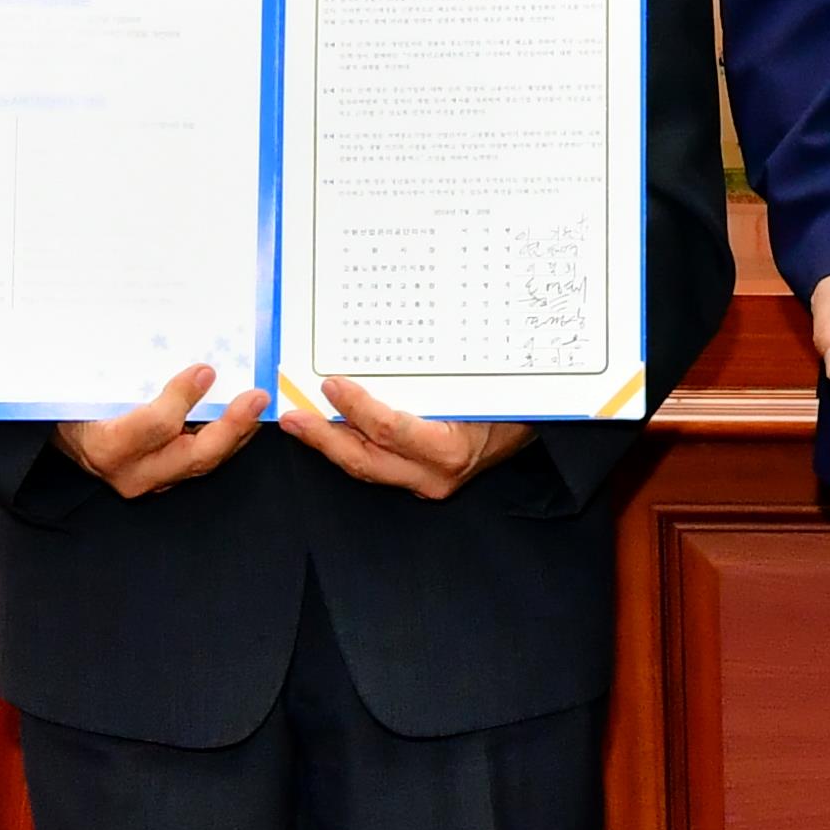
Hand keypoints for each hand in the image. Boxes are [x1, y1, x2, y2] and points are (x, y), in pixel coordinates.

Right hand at [55, 364, 272, 498]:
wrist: (65, 439)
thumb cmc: (76, 407)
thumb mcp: (91, 388)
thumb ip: (126, 376)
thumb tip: (176, 354)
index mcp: (107, 446)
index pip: (155, 426)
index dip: (183, 398)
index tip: (205, 370)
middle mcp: (132, 473)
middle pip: (194, 456)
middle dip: (232, 426)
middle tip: (257, 396)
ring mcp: (151, 481)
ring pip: (205, 462)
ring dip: (237, 432)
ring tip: (257, 403)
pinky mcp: (164, 480)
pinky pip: (202, 461)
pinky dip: (225, 438)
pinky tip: (241, 416)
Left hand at [282, 377, 533, 498]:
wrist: (537, 429)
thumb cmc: (514, 401)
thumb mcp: (482, 385)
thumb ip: (438, 377)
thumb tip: (395, 346)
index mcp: (450, 450)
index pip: (389, 430)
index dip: (356, 408)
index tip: (331, 385)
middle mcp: (434, 475)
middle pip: (365, 459)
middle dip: (323, 439)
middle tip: (291, 417)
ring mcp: (425, 483)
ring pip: (365, 467)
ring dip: (329, 444)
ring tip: (300, 423)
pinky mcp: (419, 481)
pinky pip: (376, 465)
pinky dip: (351, 447)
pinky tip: (331, 431)